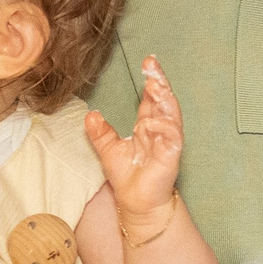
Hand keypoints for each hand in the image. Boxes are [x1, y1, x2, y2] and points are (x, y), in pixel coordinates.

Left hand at [83, 55, 183, 236]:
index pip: (151, 98)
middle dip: (160, 82)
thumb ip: (100, 132)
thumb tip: (90, 115)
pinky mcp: (172, 154)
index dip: (152, 80)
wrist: (135, 201)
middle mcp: (160, 129)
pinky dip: (163, 126)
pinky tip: (150, 123)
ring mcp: (167, 141)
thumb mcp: (108, 149)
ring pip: (171, 114)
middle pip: (164, 100)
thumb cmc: (127, 176)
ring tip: (156, 85)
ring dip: (165, 99)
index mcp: (147, 125)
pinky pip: (171, 135)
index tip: (148, 61)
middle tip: (152, 66)